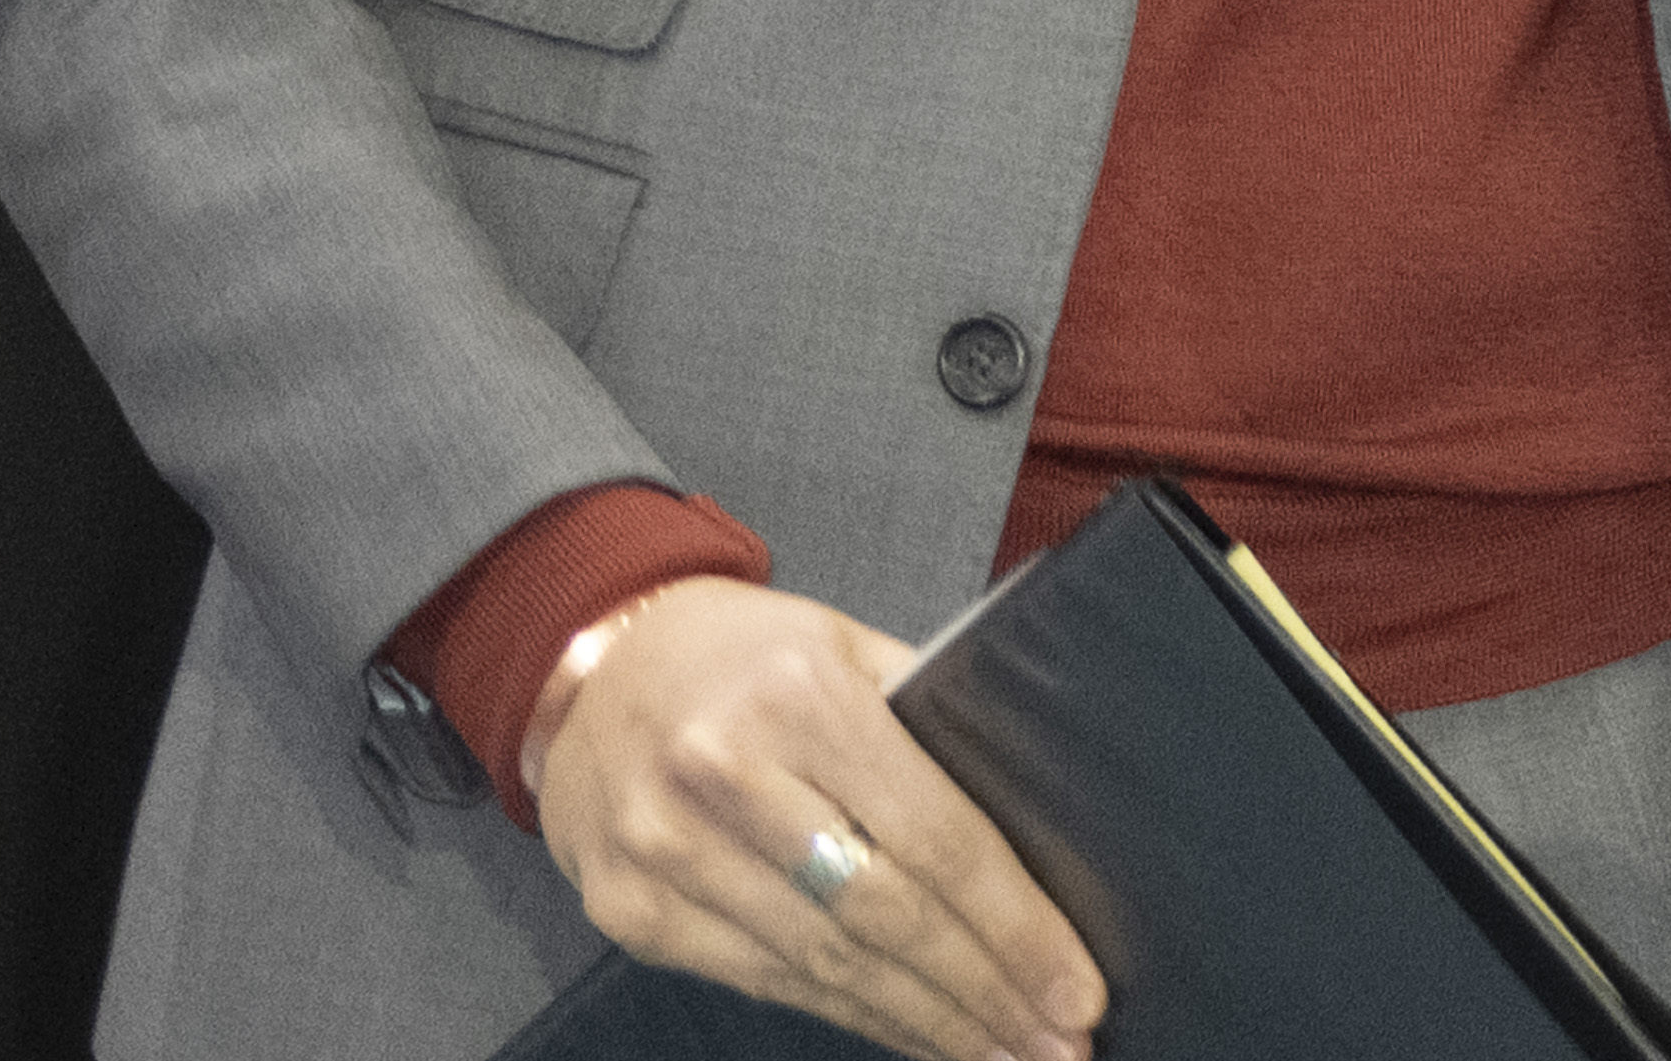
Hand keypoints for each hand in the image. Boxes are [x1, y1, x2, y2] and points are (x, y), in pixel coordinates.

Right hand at [528, 575, 1103, 1060]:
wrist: (594, 673)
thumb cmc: (748, 657)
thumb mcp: (849, 649)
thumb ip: (929, 719)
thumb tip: (1037, 817)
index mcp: (802, 700)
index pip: (935, 837)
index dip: (1013, 924)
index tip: (1076, 987)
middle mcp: (726, 778)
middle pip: (886, 915)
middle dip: (984, 992)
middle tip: (1058, 1044)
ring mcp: (667, 852)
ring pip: (825, 965)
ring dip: (924, 1022)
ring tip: (1001, 1053)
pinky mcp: (629, 911)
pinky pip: (763, 981)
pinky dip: (846, 1015)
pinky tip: (909, 1034)